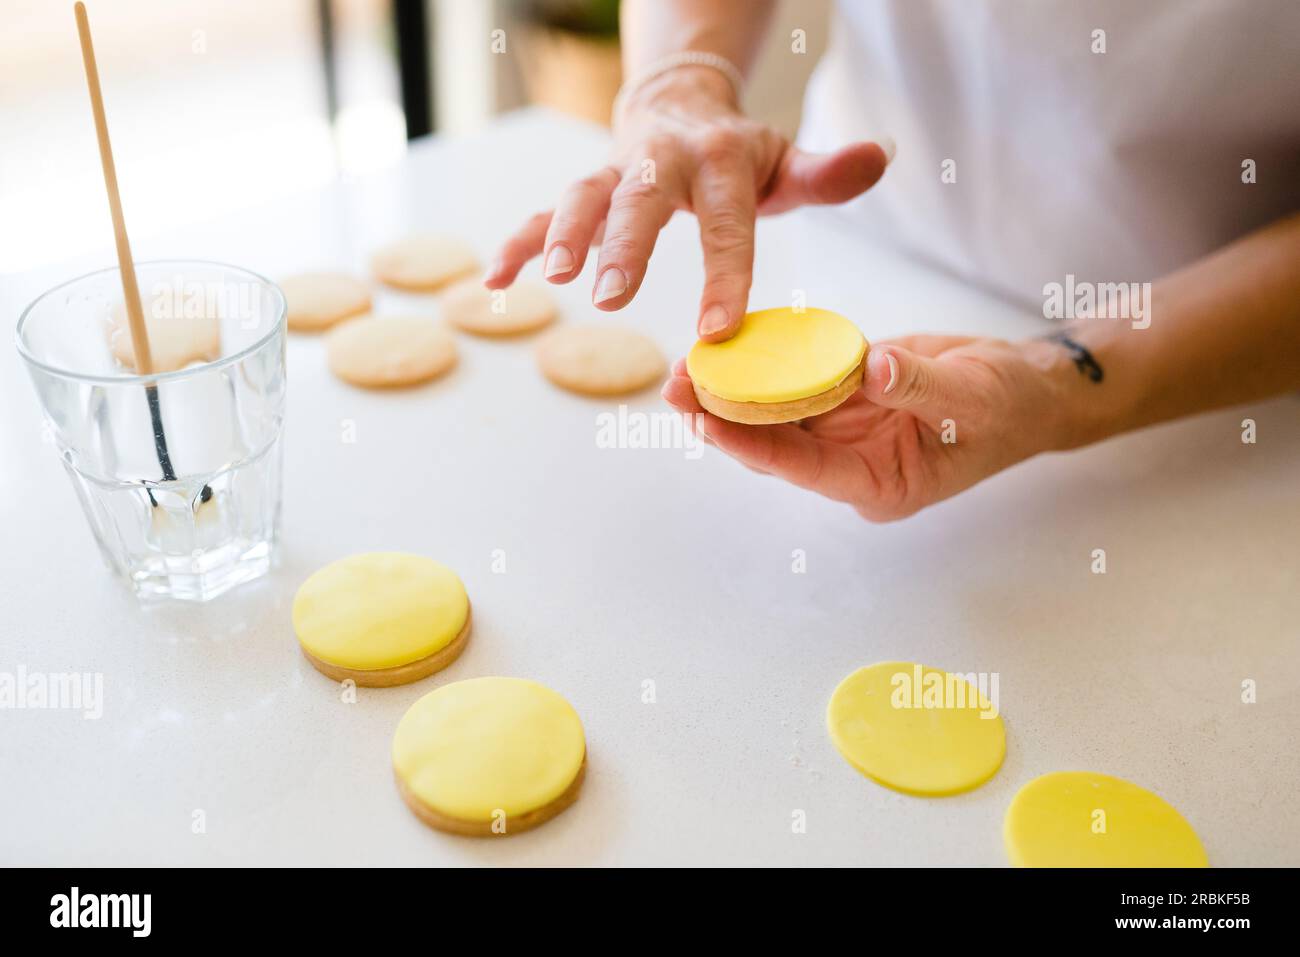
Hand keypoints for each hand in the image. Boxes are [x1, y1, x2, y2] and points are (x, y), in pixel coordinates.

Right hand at [485, 67, 890, 340]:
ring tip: (552, 279)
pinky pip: (544, 213)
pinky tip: (496, 284)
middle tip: (610, 297)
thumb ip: (827, 173)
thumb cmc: (739, 156)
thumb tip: (882, 156)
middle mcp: (663, 163)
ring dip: (561, 234)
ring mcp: (617, 174)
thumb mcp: (786, 162)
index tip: (718, 332)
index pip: (728, 226)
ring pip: (584, 197)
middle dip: (624, 246)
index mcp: (721, 163)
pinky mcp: (587, 190)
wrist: (680, 108)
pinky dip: (519, 245)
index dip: (724, 278)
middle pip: (642, 201)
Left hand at [662, 335, 1073, 520]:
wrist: (1025, 387)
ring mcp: (845, 429)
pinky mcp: (844, 395)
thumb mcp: (973, 397)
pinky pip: (797, 379)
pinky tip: (729, 343)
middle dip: (722, 415)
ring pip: (775, 412)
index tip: (705, 419)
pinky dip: (765, 363)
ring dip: (731, 389)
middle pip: (774, 443)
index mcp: (878, 484)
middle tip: (673, 384)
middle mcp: (851, 463)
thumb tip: (875, 370)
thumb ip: (920, 386)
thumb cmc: (1009, 407)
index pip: (801, 467)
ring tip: (682, 364)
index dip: (750, 443)